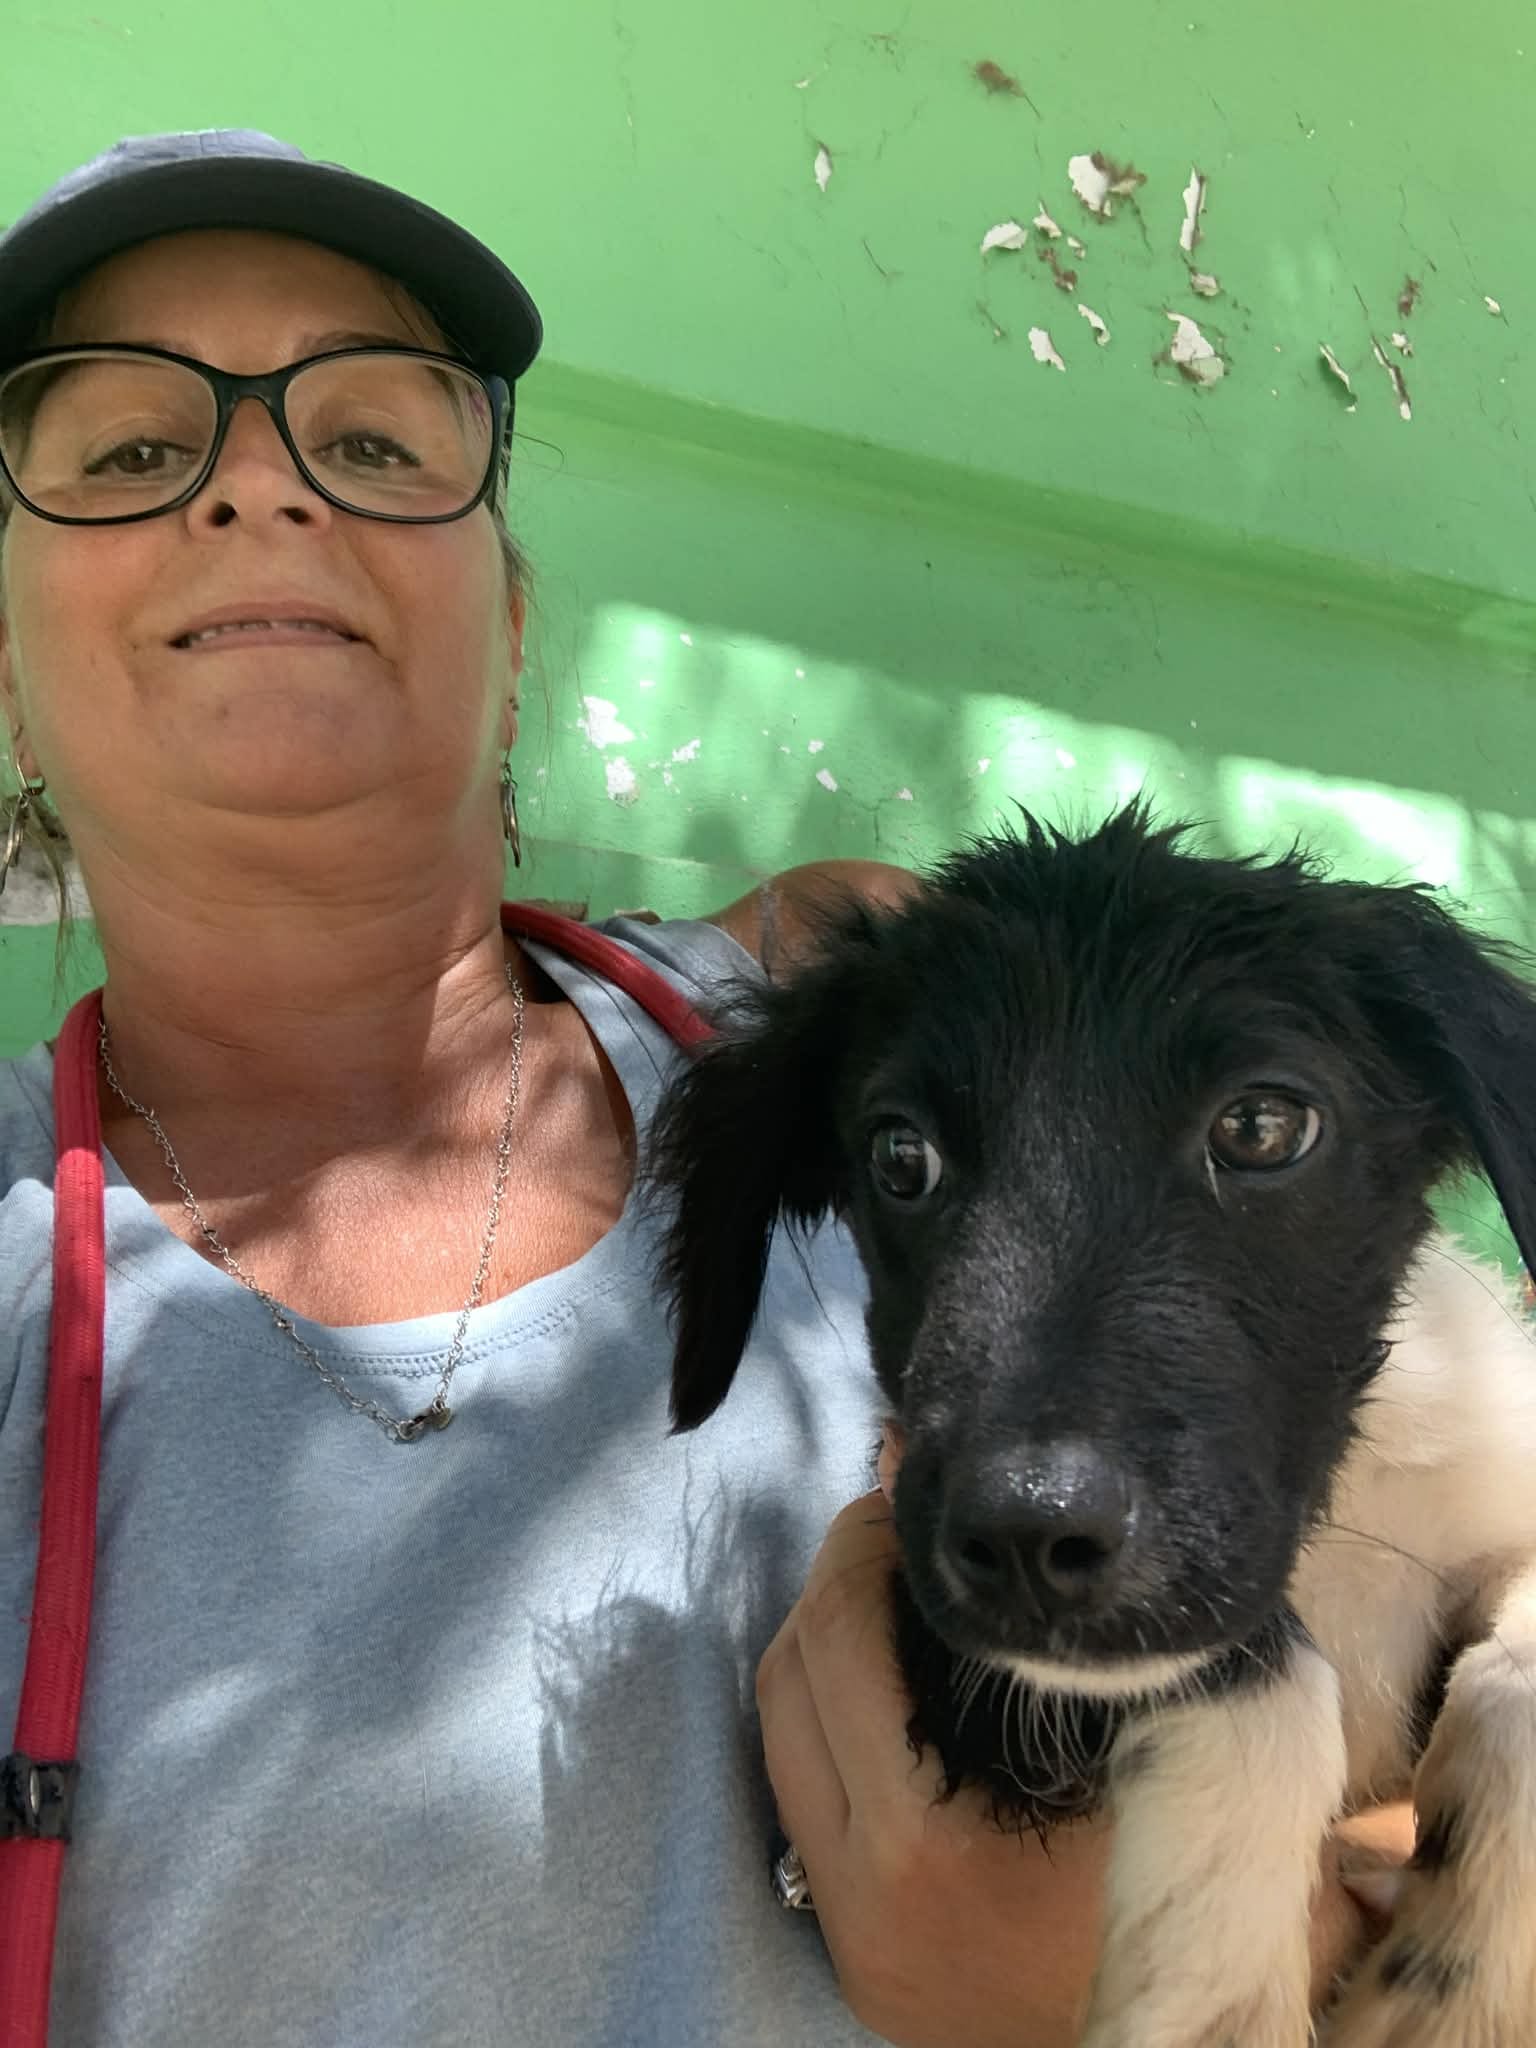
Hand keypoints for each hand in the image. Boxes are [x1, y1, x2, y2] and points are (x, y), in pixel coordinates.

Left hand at [758, 1491, 1414, 2047]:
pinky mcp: (849, 1949)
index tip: (907, 1495)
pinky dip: (828, 1723)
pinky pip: (802, 1798)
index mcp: (924, 1840)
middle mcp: (860, 1891)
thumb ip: (1097, 1654)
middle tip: (893, 1528)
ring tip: (888, 1594)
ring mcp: (846, 1928)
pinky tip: (886, 1686)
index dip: (861, 1544)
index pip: (839, 1642)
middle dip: (832, 1580)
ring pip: (777, 1736)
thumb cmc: (1193, 1898)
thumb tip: (1022, 1536)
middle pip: (787, 1677)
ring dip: (820, 1646)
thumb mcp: (1165, 1764)